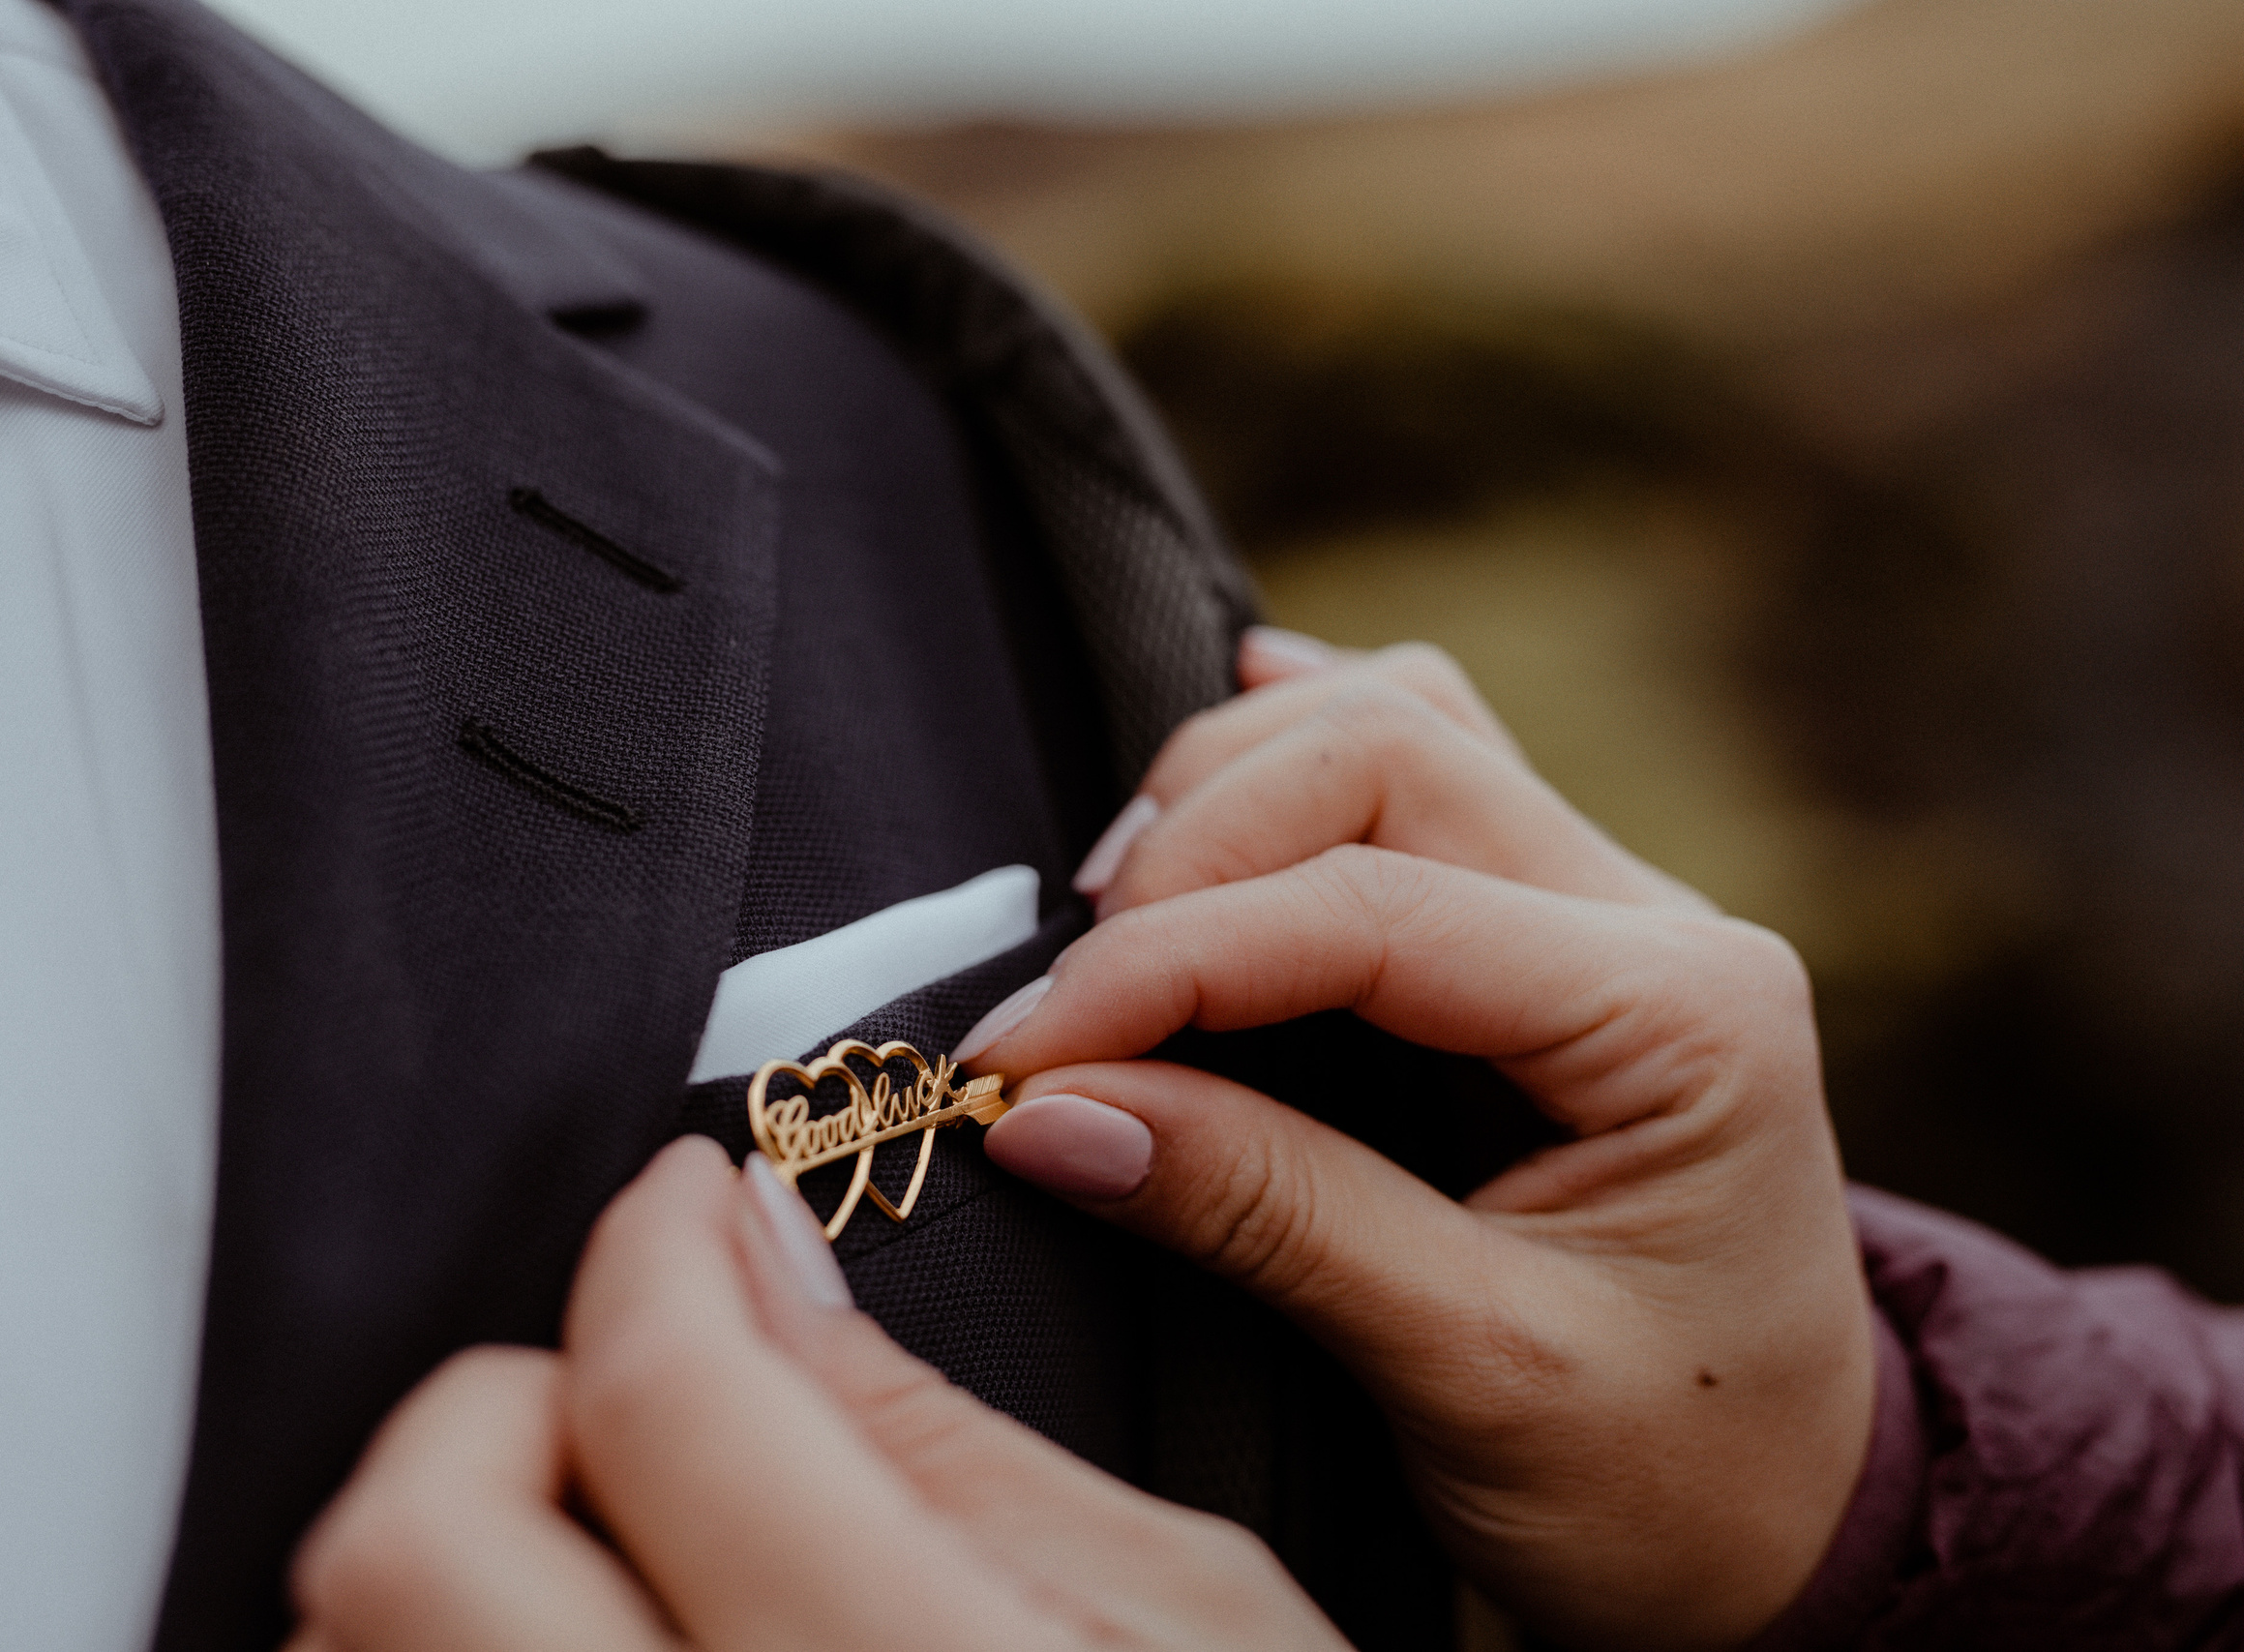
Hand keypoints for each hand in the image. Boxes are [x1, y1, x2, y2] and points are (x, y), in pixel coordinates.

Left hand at [285, 1136, 1348, 1651]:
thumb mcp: (1187, 1616)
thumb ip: (952, 1446)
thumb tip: (769, 1267)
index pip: (658, 1401)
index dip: (654, 1247)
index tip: (688, 1205)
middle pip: (408, 1545)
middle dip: (509, 1402)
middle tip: (641, 1381)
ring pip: (362, 1649)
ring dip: (465, 1547)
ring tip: (629, 1530)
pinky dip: (467, 1647)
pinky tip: (609, 1634)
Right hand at [967, 628, 1874, 1650]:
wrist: (1782, 1528)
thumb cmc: (1665, 1484)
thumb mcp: (1472, 1376)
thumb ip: (1266, 1216)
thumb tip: (1052, 1111)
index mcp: (1684, 1018)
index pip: (1374, 907)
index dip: (1170, 962)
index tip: (1023, 1059)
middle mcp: (1660, 924)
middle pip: (1382, 755)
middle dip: (1189, 854)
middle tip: (1070, 1013)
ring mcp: (1610, 912)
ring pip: (1396, 727)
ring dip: (1228, 793)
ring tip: (1114, 925)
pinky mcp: (1549, 935)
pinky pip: (1422, 769)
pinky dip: (1294, 764)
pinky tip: (1209, 779)